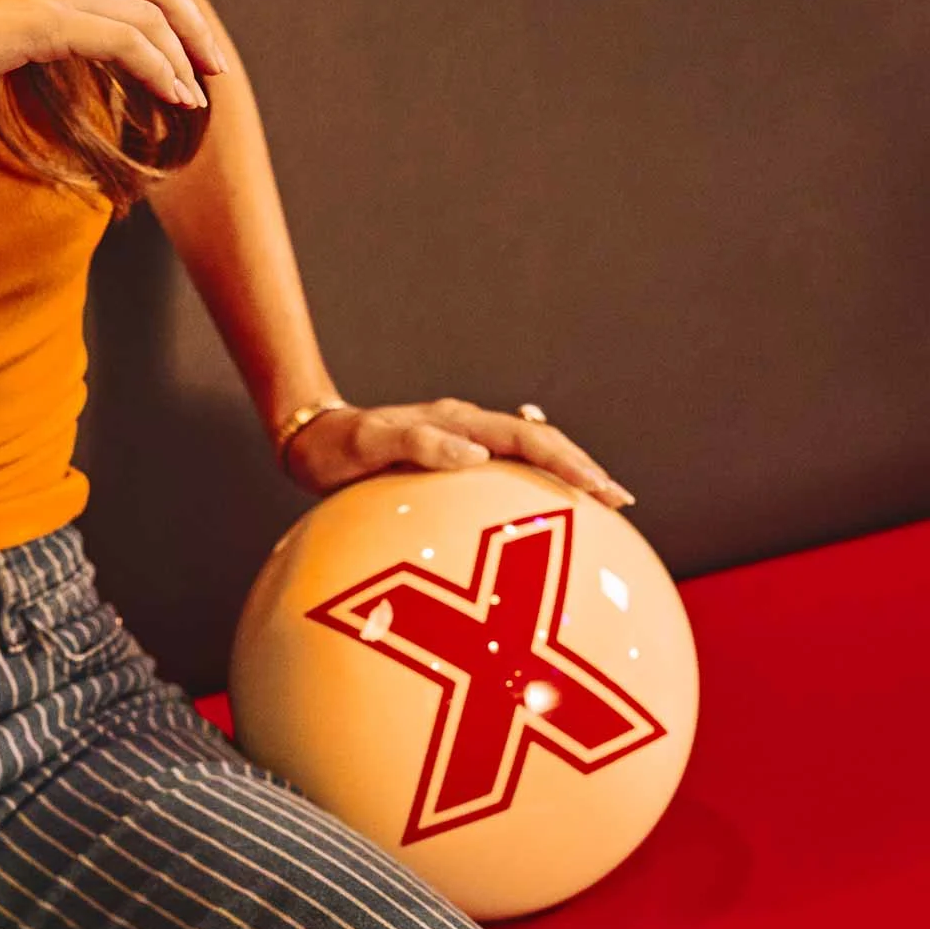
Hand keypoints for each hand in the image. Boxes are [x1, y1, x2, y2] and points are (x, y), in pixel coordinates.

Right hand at [0, 0, 239, 110]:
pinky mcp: (49, 17)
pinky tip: (173, 99)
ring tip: (197, 97)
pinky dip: (161, 73)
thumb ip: (30, 9)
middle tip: (216, 64)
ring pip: (151, 12)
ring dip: (183, 58)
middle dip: (195, 24)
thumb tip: (59, 33)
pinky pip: (130, 43)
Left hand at [281, 399, 637, 508]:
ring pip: (525, 456)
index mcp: (457, 423)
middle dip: (581, 469)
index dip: (568, 462)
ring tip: (599, 504)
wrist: (308, 440)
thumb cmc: (335, 447)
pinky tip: (540, 503)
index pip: (527, 439)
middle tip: (621, 501)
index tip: (602, 490)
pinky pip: (500, 471)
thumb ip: (418, 443)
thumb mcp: (370, 444)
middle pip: (539, 443)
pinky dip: (529, 481)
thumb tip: (477, 454)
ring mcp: (459, 445)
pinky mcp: (448, 463)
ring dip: (562, 474)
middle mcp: (466, 430)